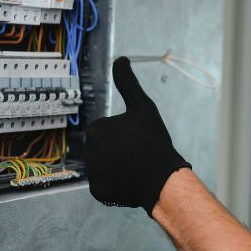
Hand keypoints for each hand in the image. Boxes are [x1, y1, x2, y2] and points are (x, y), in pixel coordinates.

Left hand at [85, 57, 190, 214]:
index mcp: (95, 129)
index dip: (125, 132)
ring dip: (118, 165)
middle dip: (119, 149)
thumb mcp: (143, 106)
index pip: (108, 129)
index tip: (138, 138)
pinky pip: (106, 183)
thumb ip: (128, 82)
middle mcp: (88, 152)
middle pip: (104, 147)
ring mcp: (92, 174)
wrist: (162, 179)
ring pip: (105, 165)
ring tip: (136, 166)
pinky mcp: (98, 192)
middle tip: (138, 152)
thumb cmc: (153, 141)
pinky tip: (131, 179)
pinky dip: (117, 182)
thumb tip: (120, 59)